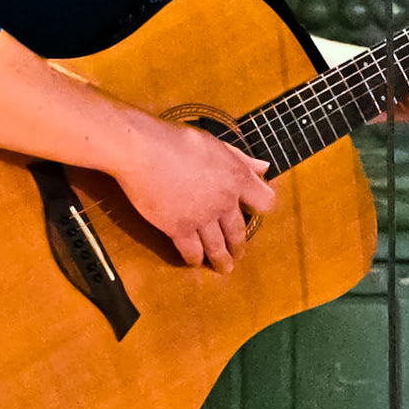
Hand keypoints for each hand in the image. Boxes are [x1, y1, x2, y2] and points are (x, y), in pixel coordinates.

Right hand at [111, 119, 276, 272]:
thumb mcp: (215, 144)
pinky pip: (192, 251)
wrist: (143, 151)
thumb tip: (264, 168)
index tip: (256, 211)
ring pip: (218, 248)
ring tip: (225, 268)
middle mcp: (224, 201)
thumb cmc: (177, 140)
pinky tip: (195, 262)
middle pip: (239, 231)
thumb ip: (241, 159)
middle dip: (239, 245)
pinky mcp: (178, 228)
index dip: (261, 206)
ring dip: (222, 260)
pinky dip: (195, 259)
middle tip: (238, 253)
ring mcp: (202, 217)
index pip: (265, 202)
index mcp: (237, 177)